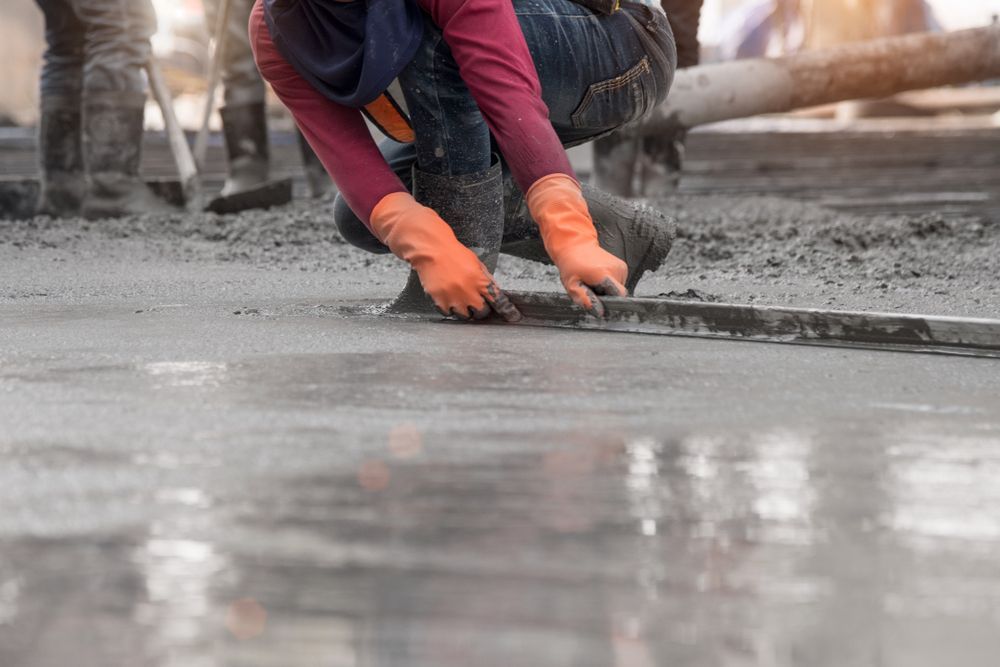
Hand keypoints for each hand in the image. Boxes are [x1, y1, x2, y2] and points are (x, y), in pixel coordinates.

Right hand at [369, 192, 520, 321]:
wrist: (432, 251)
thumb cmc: (454, 254)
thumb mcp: (476, 264)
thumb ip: (485, 279)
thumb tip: (494, 292)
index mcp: (481, 281)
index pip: (499, 301)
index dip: (507, 311)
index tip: (512, 317)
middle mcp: (469, 292)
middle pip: (482, 313)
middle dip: (481, 310)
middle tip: (476, 303)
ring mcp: (454, 299)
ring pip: (466, 316)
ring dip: (465, 310)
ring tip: (460, 299)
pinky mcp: (441, 302)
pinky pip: (449, 313)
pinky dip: (450, 308)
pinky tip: (449, 298)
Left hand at [526, 174, 626, 315]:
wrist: (575, 245)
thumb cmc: (571, 265)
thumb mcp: (572, 285)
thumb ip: (584, 299)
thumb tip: (598, 312)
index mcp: (604, 274)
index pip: (619, 296)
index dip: (611, 303)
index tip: (602, 303)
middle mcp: (616, 269)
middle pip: (618, 294)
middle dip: (607, 296)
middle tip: (592, 289)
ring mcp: (621, 267)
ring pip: (619, 288)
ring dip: (607, 289)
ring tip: (594, 281)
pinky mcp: (622, 266)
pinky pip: (619, 282)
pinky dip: (610, 283)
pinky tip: (599, 277)